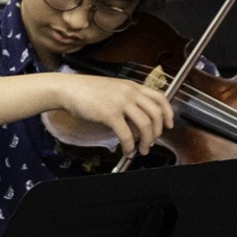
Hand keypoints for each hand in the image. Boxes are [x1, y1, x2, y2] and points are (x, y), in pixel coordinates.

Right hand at [57, 74, 173, 155]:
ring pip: (145, 124)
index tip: (169, 124)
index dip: (168, 113)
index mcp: (132, 86)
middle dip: (158, 132)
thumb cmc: (85, 90)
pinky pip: (126, 133)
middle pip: (156, 113)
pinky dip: (129, 145)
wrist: (68, 89)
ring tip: (142, 149)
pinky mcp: (110, 114)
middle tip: (153, 141)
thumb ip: (126, 100)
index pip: (160, 97)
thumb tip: (135, 119)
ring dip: (146, 141)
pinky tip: (126, 150)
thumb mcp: (113, 90)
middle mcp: (130, 93)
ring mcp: (120, 103)